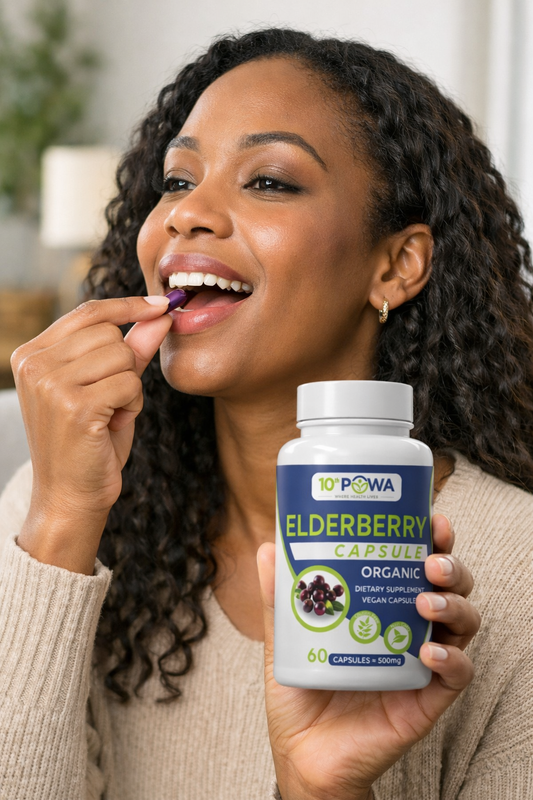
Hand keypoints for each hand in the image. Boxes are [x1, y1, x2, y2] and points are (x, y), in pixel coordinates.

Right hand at [11, 296, 171, 571]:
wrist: (70, 497)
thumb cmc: (90, 443)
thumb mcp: (108, 387)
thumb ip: (132, 348)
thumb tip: (161, 312)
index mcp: (31, 354)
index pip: (87, 312)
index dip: (127, 306)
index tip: (160, 305)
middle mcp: (33, 364)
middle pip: (109, 333)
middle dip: (125, 364)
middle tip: (111, 400)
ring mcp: (50, 384)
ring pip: (122, 356)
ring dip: (129, 387)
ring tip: (109, 415)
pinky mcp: (75, 405)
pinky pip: (130, 383)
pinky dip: (133, 405)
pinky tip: (112, 425)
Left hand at [257, 514, 479, 799]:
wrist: (302, 752)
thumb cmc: (301, 691)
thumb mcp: (286, 638)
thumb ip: (279, 598)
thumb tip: (267, 548)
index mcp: (382, 604)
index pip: (416, 562)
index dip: (431, 539)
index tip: (429, 518)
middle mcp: (408, 627)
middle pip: (449, 586)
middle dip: (450, 565)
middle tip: (430, 560)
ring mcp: (421, 662)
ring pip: (463, 622)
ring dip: (454, 604)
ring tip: (425, 599)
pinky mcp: (427, 699)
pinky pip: (457, 675)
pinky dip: (452, 659)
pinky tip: (428, 651)